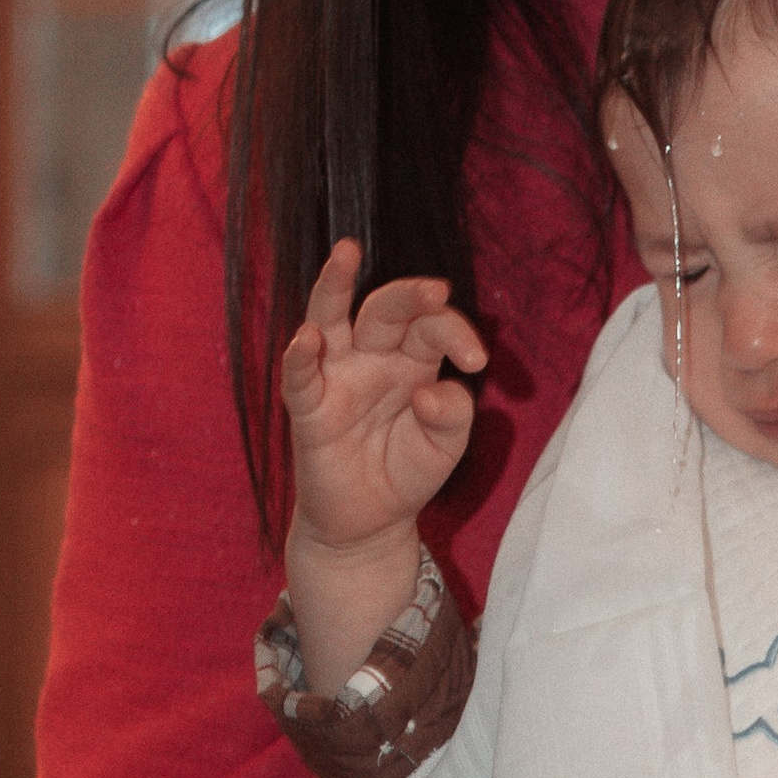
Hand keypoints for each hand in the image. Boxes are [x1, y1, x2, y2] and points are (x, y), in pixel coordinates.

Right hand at [280, 239, 486, 692]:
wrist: (370, 524)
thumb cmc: (407, 473)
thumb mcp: (445, 447)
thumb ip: (452, 415)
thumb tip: (429, 390)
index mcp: (413, 360)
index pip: (432, 326)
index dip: (455, 332)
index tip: (477, 359)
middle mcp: (373, 357)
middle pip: (385, 309)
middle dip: (410, 295)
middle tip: (435, 290)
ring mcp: (337, 378)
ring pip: (331, 318)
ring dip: (334, 285)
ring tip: (346, 253)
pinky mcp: (310, 409)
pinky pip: (301, 377)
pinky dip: (301, 356)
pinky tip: (309, 338)